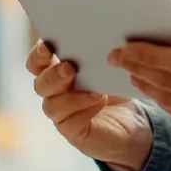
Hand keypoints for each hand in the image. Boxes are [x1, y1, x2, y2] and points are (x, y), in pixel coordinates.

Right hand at [28, 40, 152, 170]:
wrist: (133, 122)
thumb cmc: (117, 88)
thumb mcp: (111, 68)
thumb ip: (101, 54)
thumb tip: (106, 39)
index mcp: (58, 70)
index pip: (37, 61)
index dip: (38, 54)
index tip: (47, 45)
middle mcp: (54, 92)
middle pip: (41, 83)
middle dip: (54, 74)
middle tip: (70, 68)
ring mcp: (62, 113)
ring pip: (52, 106)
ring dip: (72, 96)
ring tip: (96, 91)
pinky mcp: (73, 131)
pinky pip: (70, 122)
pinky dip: (85, 110)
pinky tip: (101, 101)